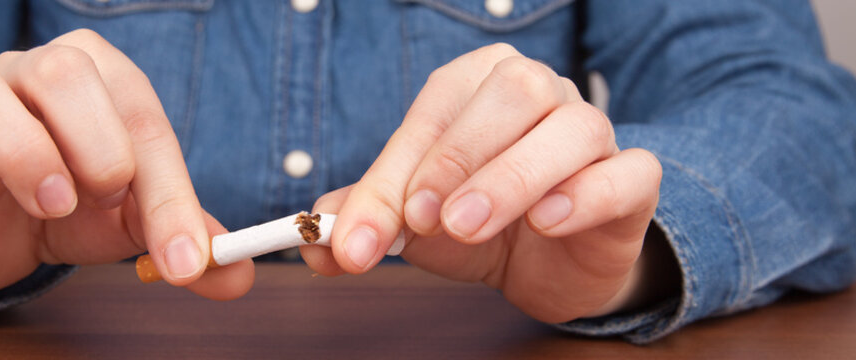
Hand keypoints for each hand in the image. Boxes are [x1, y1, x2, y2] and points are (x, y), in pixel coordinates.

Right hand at [0, 29, 251, 299]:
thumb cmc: (73, 209)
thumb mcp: (131, 224)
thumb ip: (182, 239)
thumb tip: (234, 273)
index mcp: (98, 80)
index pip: (141, 114)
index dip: (168, 189)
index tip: (183, 256)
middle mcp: (30, 74)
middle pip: (64, 69)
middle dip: (96, 140)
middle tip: (106, 198)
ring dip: (21, 148)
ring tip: (51, 203)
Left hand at [300, 43, 665, 321]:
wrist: (550, 265)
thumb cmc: (479, 225)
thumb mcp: (416, 223)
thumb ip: (367, 221)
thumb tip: (318, 243)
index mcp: (479, 86)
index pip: (435, 113)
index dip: (396, 171)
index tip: (364, 233)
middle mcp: (542, 94)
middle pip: (513, 93)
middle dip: (459, 157)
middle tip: (426, 220)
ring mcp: (594, 134)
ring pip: (572, 127)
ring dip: (514, 176)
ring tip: (469, 226)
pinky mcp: (634, 181)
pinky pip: (628, 172)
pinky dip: (587, 194)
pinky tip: (548, 222)